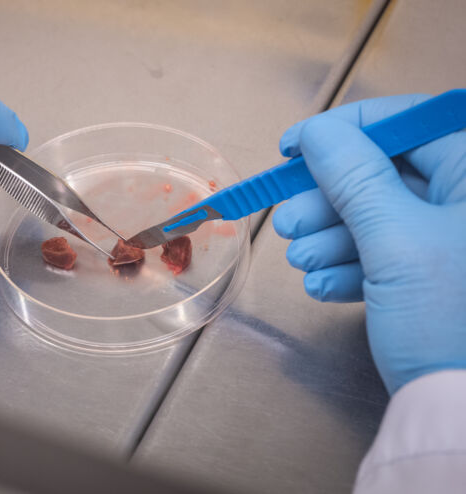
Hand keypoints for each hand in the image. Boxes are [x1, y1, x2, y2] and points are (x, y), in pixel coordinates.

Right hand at [272, 94, 465, 393]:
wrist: (463, 409)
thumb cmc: (451, 319)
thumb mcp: (396, 242)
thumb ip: (354, 179)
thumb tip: (317, 133)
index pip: (405, 123)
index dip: (343, 130)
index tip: (292, 147)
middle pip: (384, 174)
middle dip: (329, 199)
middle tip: (290, 221)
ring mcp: (451, 241)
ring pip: (378, 217)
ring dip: (332, 239)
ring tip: (306, 263)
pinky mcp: (434, 276)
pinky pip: (386, 254)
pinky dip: (351, 267)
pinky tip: (327, 287)